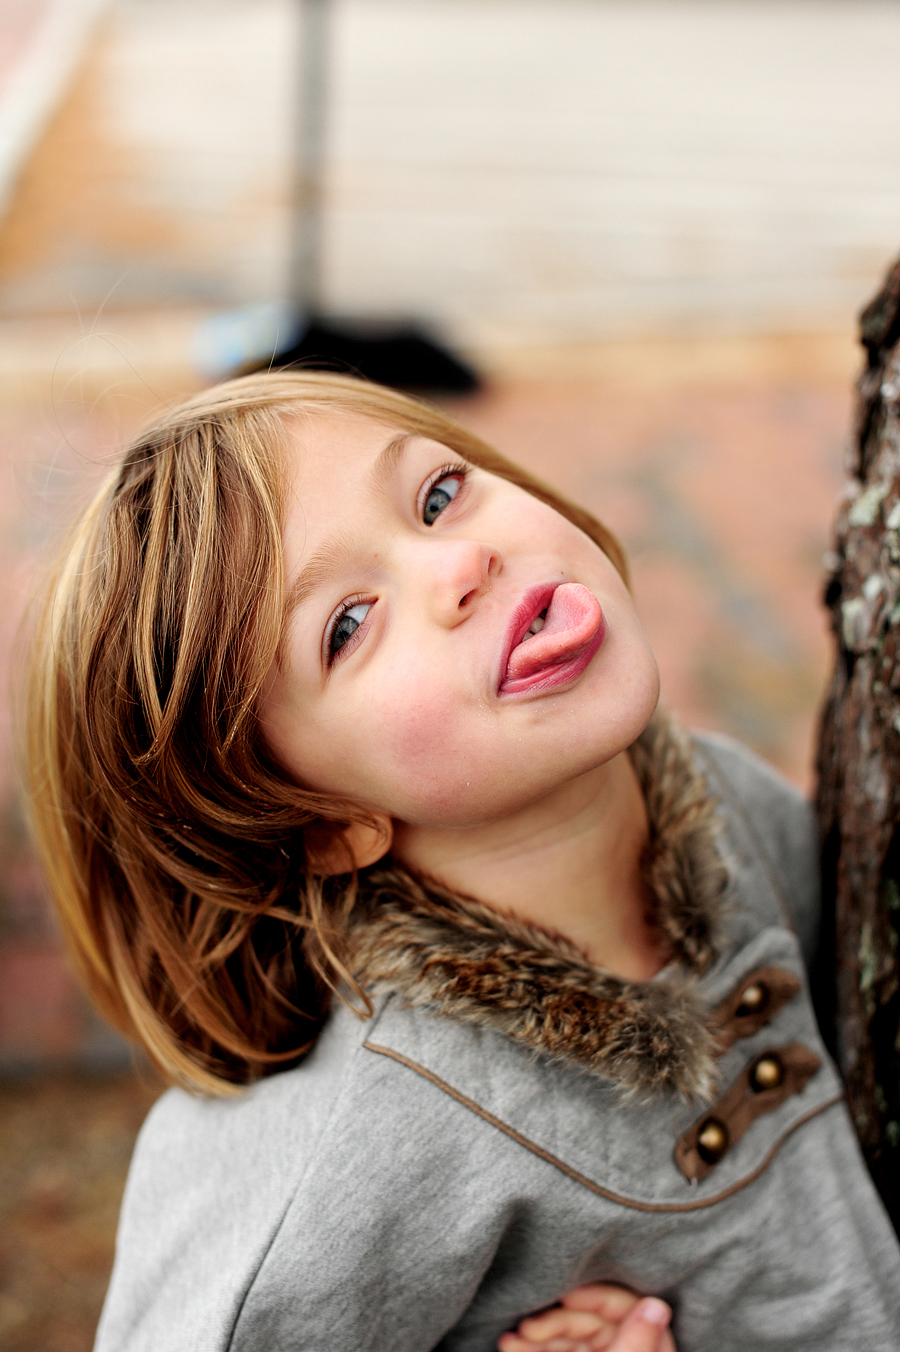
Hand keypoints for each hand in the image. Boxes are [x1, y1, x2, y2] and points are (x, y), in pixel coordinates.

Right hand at [497, 1284, 675, 1351]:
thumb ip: (638, 1342)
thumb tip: (657, 1304)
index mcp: (650, 1348)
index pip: (625, 1308)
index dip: (595, 1298)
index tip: (565, 1295)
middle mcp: (625, 1349)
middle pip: (589, 1324)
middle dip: (554, 1323)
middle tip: (527, 1325)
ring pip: (568, 1340)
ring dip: (535, 1337)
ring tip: (509, 1340)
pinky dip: (533, 1349)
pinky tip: (510, 1345)